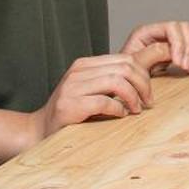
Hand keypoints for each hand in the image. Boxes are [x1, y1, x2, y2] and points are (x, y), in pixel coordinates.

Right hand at [29, 47, 159, 143]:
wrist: (39, 130)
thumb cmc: (73, 113)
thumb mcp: (93, 91)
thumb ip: (113, 82)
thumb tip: (146, 79)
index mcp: (85, 64)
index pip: (124, 59)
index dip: (143, 75)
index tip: (148, 93)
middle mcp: (78, 71)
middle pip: (124, 68)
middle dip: (143, 85)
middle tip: (148, 102)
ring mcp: (72, 87)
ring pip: (116, 81)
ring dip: (133, 97)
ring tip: (136, 110)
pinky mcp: (69, 106)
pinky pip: (103, 102)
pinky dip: (118, 109)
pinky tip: (121, 115)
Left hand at [121, 20, 188, 74]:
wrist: (126, 85)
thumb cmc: (126, 75)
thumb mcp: (136, 64)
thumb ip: (152, 54)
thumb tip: (170, 50)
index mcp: (146, 32)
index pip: (172, 28)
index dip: (179, 44)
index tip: (179, 63)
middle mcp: (159, 33)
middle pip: (185, 28)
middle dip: (188, 48)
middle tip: (186, 66)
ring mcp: (168, 40)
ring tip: (188, 68)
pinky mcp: (175, 50)